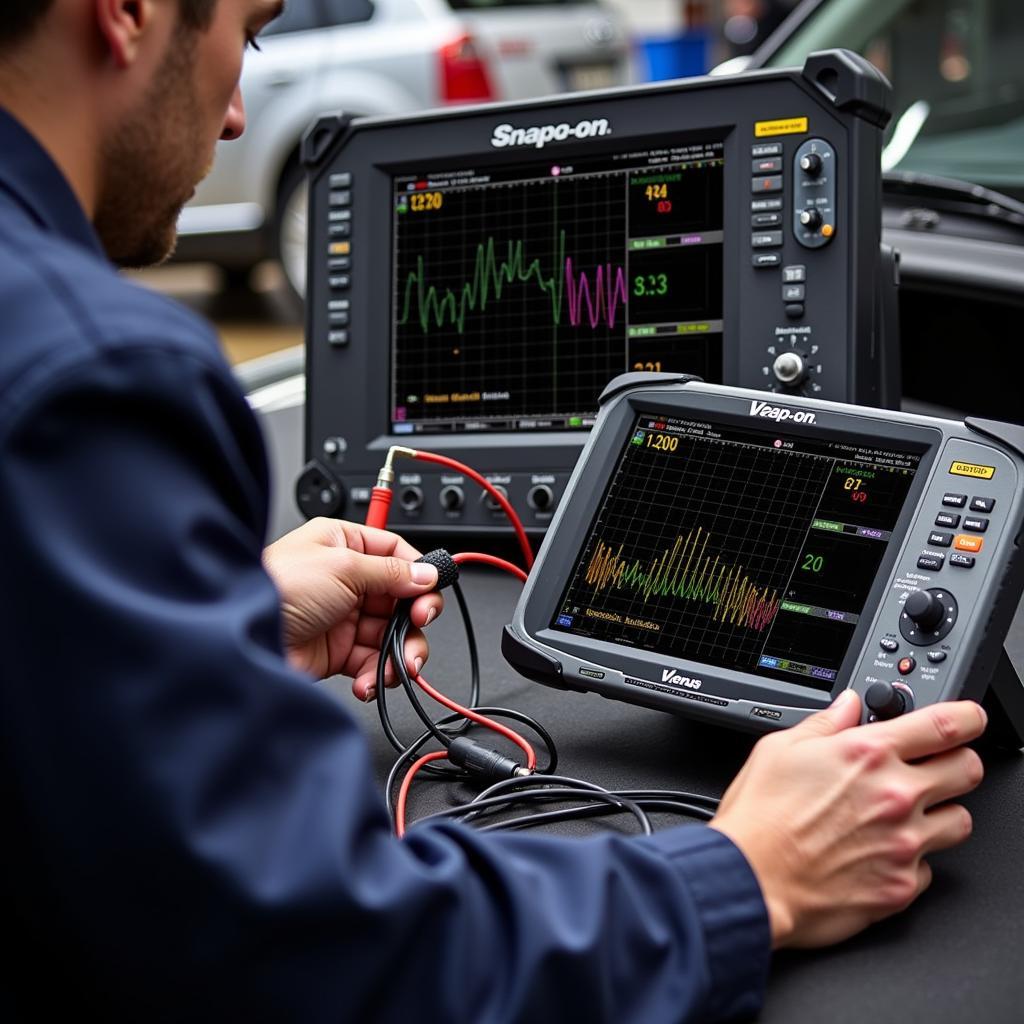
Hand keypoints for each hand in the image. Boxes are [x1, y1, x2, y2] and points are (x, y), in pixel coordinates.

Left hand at [262, 518, 442, 698]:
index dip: (418, 574)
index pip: (397, 554)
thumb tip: (426, 574)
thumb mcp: (342, 567)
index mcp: (344, 544)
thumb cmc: (278, 588)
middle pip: (401, 598)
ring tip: (398, 666)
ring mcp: (344, 616)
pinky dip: (376, 674)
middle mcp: (346, 579)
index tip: (429, 593)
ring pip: (392, 634)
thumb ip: (390, 571)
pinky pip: (373, 662)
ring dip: (400, 652)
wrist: (244, 637)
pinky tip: (369, 679)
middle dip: (414, 618)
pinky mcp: (338, 651)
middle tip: (417, 626)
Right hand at [710, 690, 985, 948]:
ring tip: (904, 816)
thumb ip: (824, 724)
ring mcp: (904, 843)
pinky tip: (878, 853)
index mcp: (867, 754)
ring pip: (961, 821)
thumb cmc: (758, 819)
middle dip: (956, 762)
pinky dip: (911, 859)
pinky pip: (930, 867)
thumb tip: (848, 706)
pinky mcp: (902, 885)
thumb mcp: (778, 749)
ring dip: (939, 814)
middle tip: (934, 767)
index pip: (946, 725)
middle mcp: (895, 796)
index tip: (967, 719)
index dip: (967, 717)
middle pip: (968, 769)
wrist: (749, 881)